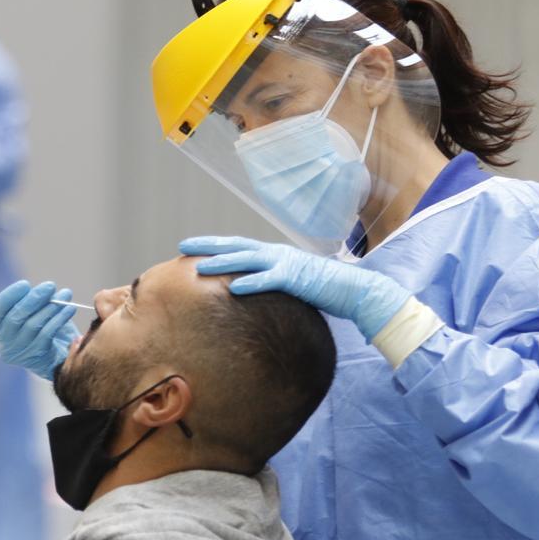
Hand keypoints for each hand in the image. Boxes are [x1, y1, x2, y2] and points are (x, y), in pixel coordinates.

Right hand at [0, 280, 79, 380]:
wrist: (57, 354)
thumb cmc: (42, 326)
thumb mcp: (33, 311)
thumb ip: (33, 301)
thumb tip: (46, 290)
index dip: (9, 296)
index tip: (25, 284)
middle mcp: (4, 341)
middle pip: (15, 318)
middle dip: (34, 299)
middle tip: (50, 285)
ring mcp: (20, 352)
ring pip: (33, 325)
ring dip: (51, 307)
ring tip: (65, 294)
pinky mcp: (37, 357)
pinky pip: (48, 334)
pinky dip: (60, 319)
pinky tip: (70, 309)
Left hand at [180, 236, 410, 339]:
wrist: (355, 290)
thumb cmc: (323, 291)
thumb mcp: (290, 285)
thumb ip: (271, 284)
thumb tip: (249, 293)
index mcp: (274, 254)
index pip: (238, 246)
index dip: (214, 245)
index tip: (191, 247)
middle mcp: (277, 254)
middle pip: (236, 246)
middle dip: (208, 246)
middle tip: (182, 246)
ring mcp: (287, 263)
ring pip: (248, 260)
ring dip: (223, 263)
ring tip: (199, 268)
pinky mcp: (298, 278)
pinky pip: (271, 280)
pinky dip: (253, 282)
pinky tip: (235, 288)